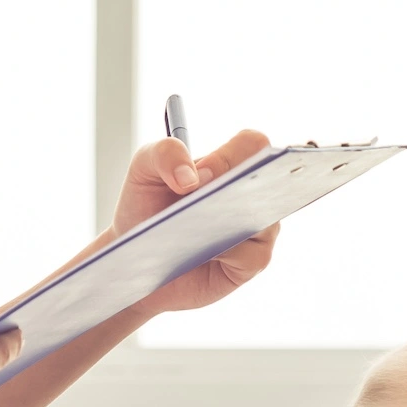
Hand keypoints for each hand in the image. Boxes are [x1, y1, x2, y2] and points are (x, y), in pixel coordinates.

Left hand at [110, 130, 280, 316]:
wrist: (138, 257)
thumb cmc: (147, 209)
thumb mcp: (144, 170)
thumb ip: (165, 154)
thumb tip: (192, 178)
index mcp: (229, 164)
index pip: (252, 144)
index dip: (231, 156)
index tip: (201, 176)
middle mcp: (250, 192)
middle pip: (267, 177)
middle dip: (240, 185)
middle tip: (206, 198)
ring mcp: (257, 227)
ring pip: (263, 219)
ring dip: (228, 223)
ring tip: (195, 230)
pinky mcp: (252, 262)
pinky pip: (253, 255)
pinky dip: (227, 254)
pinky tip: (202, 255)